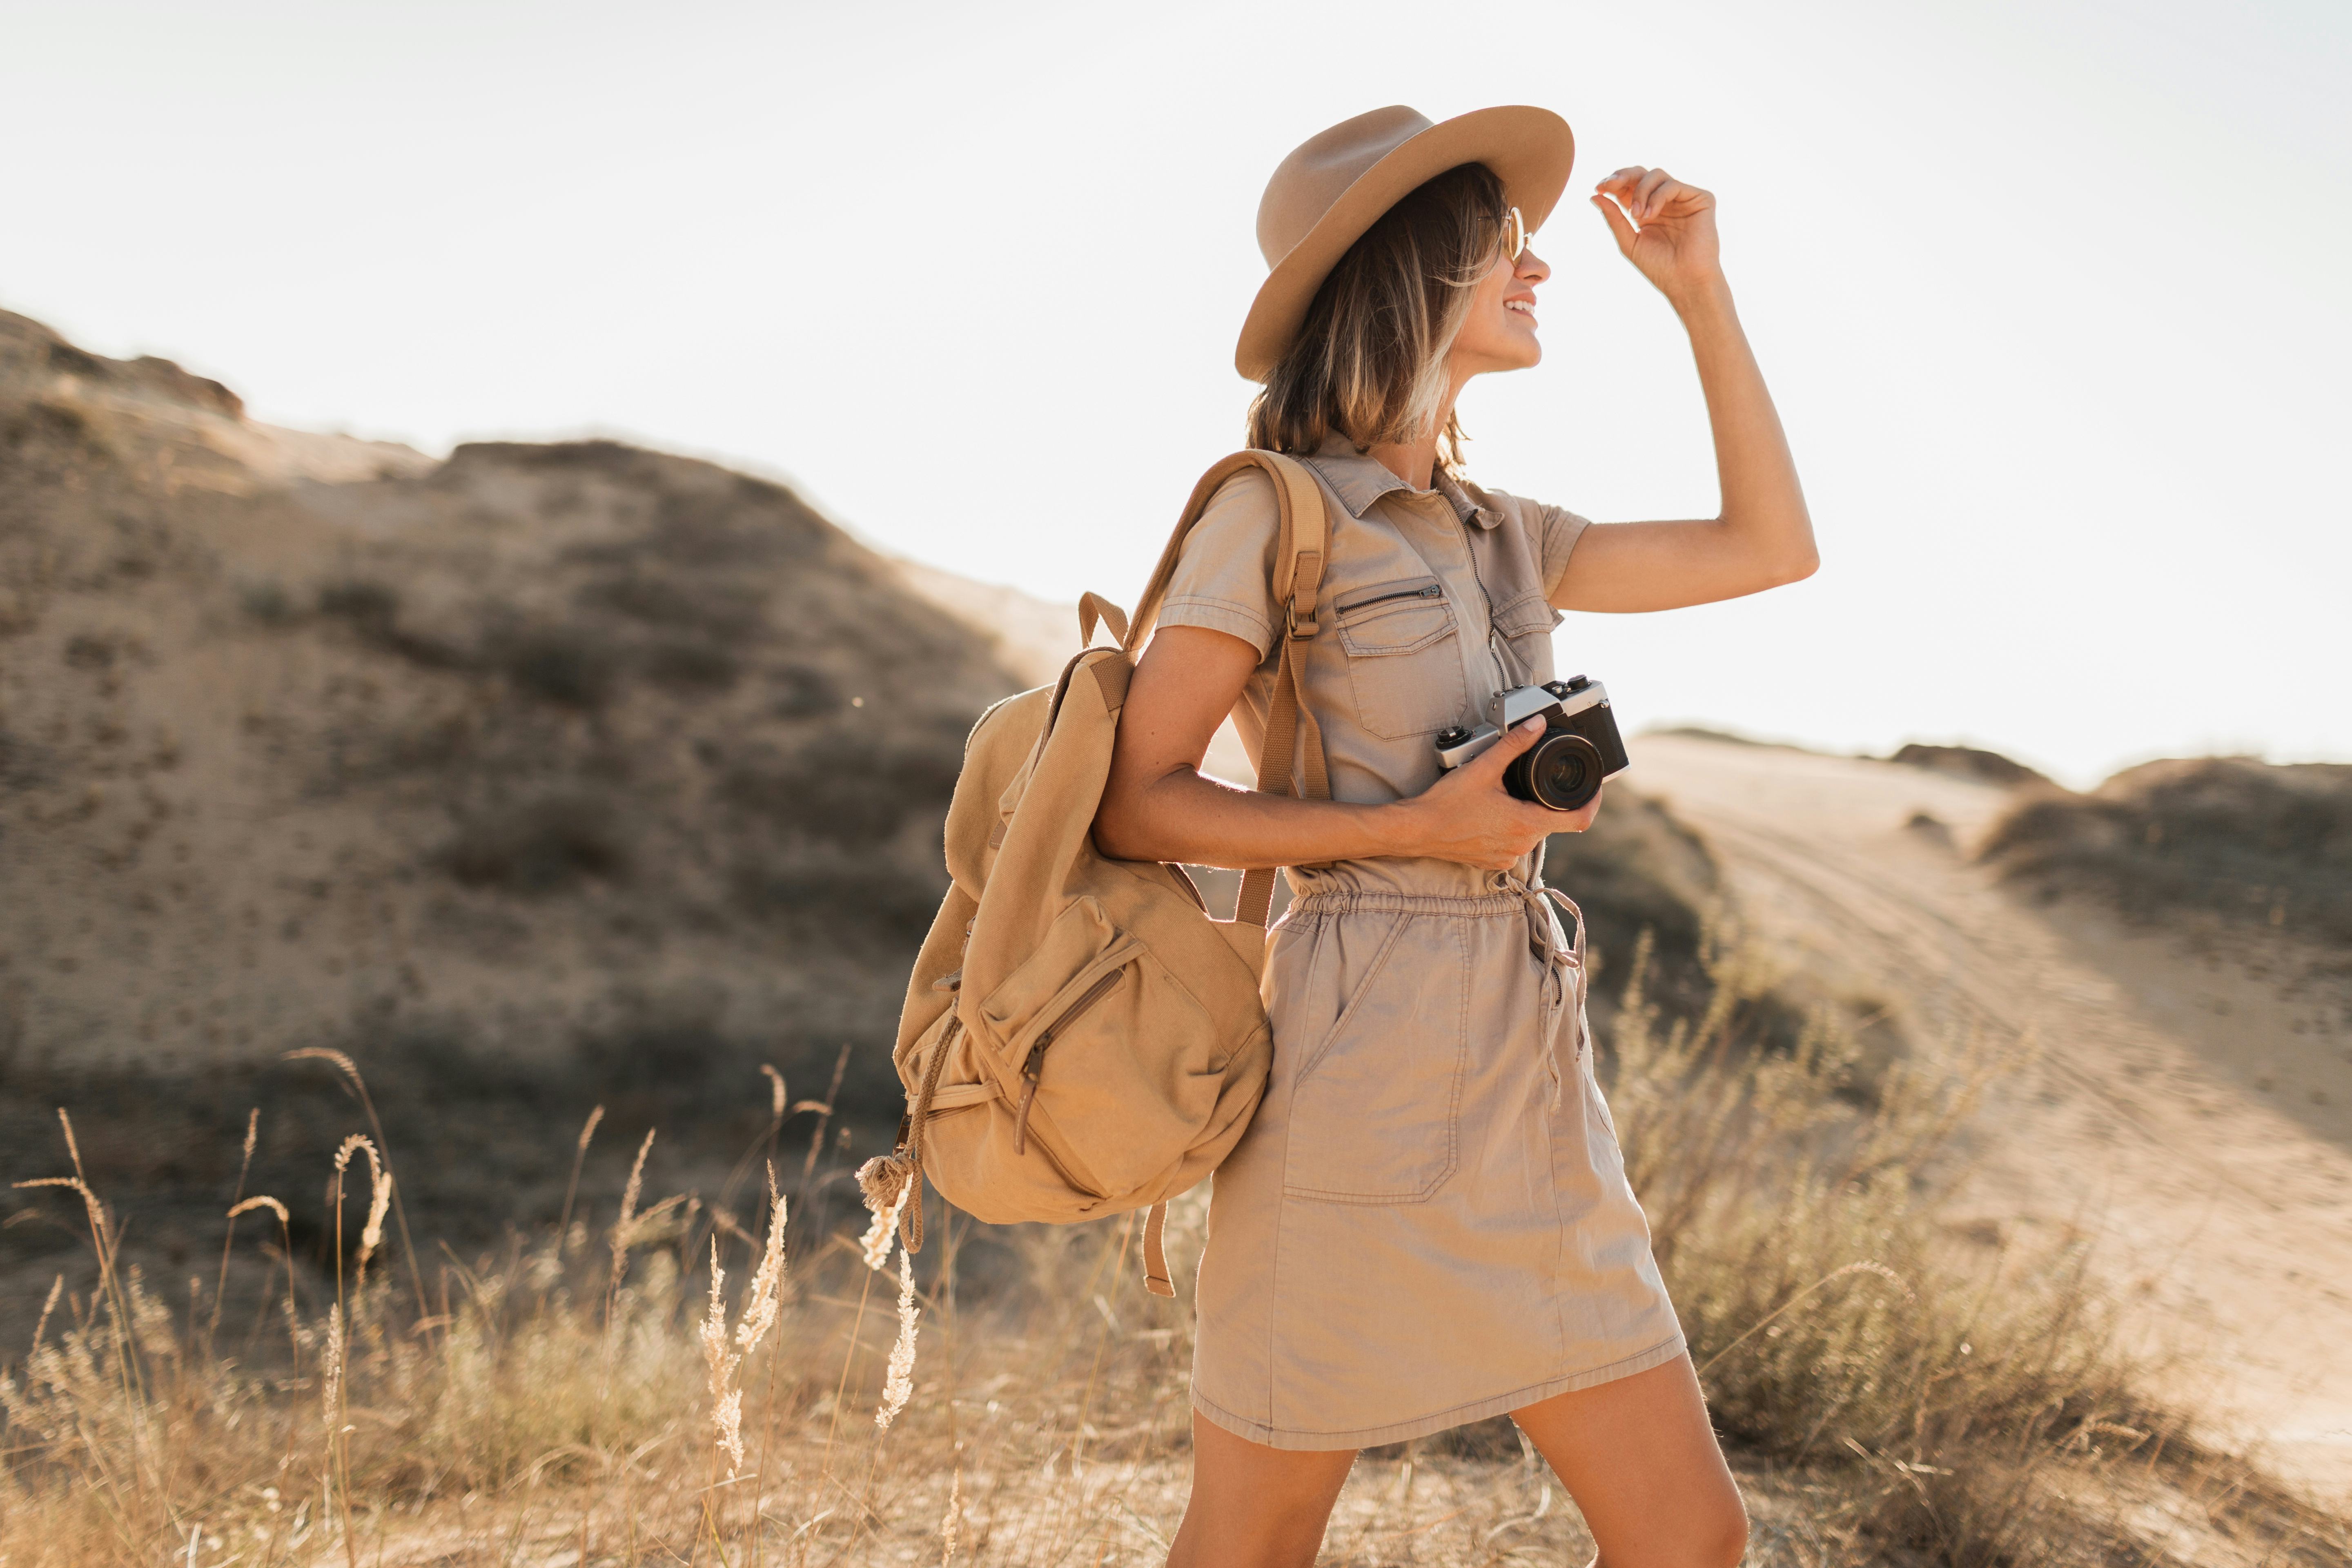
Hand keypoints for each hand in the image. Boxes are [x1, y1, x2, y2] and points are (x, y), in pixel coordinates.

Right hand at [1391, 719, 1602, 870]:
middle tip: (1525, 782)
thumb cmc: (1446, 804)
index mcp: (1526, 823)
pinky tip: (1489, 816)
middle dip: (1545, 801)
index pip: (1578, 819)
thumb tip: (1537, 726)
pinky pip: (1514, 844)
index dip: (1592, 802)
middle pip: (1551, 821)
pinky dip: (1509, 828)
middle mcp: (1522, 845)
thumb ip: (1515, 745)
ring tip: (1501, 798)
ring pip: (1531, 831)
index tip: (1594, 788)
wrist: (1416, 831)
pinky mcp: (1494, 863)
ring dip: (1525, 814)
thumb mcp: (1483, 768)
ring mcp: (1508, 857)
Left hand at [1592, 166, 1721, 305]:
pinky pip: (1673, 185)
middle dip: (1622, 176)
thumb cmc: (1658, 267)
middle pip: (1641, 173)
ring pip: (1656, 175)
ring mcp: (1682, 198)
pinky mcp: (1700, 199)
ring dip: (1640, 191)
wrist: (1685, 281)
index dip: (1613, 181)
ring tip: (1637, 216)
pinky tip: (1651, 215)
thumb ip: (1613, 218)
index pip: (1628, 186)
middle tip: (1609, 185)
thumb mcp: (1628, 241)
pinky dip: (1657, 197)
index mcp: (1646, 210)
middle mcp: (1664, 201)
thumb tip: (1594, 195)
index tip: (1598, 188)